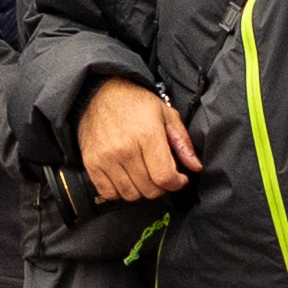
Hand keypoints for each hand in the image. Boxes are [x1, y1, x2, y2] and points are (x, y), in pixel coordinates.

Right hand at [74, 75, 200, 206]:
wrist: (99, 93)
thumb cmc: (136, 102)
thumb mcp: (165, 114)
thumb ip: (182, 141)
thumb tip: (195, 167)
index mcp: (147, 135)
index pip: (165, 177)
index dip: (176, 183)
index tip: (178, 178)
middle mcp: (125, 149)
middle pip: (149, 189)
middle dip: (160, 187)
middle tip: (160, 174)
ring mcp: (105, 158)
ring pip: (130, 194)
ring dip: (140, 190)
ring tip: (143, 175)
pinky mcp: (91, 163)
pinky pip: (108, 193)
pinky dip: (119, 191)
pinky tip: (125, 177)